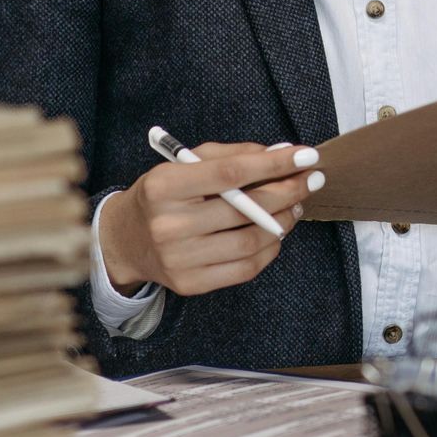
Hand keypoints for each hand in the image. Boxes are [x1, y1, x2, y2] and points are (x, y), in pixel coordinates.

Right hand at [100, 141, 323, 296]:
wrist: (125, 240)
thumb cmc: (163, 195)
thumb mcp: (185, 163)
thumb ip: (231, 155)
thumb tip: (281, 153)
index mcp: (164, 186)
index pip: (230, 173)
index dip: (274, 164)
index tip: (306, 155)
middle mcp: (169, 225)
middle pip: (246, 209)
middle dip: (288, 191)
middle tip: (311, 180)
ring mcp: (179, 259)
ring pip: (251, 240)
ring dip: (284, 220)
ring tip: (296, 205)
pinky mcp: (191, 283)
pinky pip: (246, 268)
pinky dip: (270, 248)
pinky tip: (277, 231)